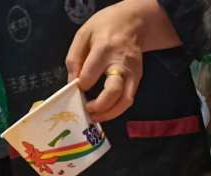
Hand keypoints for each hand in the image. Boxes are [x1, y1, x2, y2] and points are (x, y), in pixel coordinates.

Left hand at [66, 0, 180, 122]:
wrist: (133, 22)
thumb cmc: (105, 27)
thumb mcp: (83, 34)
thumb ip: (74, 57)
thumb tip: (72, 82)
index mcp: (104, 49)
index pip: (90, 75)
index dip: (80, 86)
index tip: (75, 88)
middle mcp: (120, 63)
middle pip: (112, 91)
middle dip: (98, 106)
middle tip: (87, 110)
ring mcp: (132, 72)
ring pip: (124, 100)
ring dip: (110, 114)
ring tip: (96, 117)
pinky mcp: (138, 78)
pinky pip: (128, 99)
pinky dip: (117, 109)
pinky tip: (106, 111)